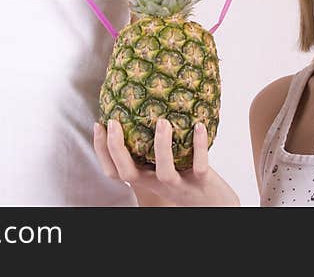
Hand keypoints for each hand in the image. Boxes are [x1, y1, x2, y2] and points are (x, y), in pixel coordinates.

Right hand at [93, 118, 239, 206]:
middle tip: (113, 122)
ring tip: (161, 121)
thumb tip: (142, 108)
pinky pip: (199, 166)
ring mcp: (179, 186)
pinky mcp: (202, 183)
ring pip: (164, 171)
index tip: (98, 124)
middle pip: (128, 173)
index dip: (102, 151)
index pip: (114, 171)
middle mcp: (157, 184)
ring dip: (161, 145)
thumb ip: (152, 148)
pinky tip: (198, 126)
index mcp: (146, 178)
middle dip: (116, 148)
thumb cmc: (187, 180)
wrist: (215, 206)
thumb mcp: (165, 167)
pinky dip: (199, 146)